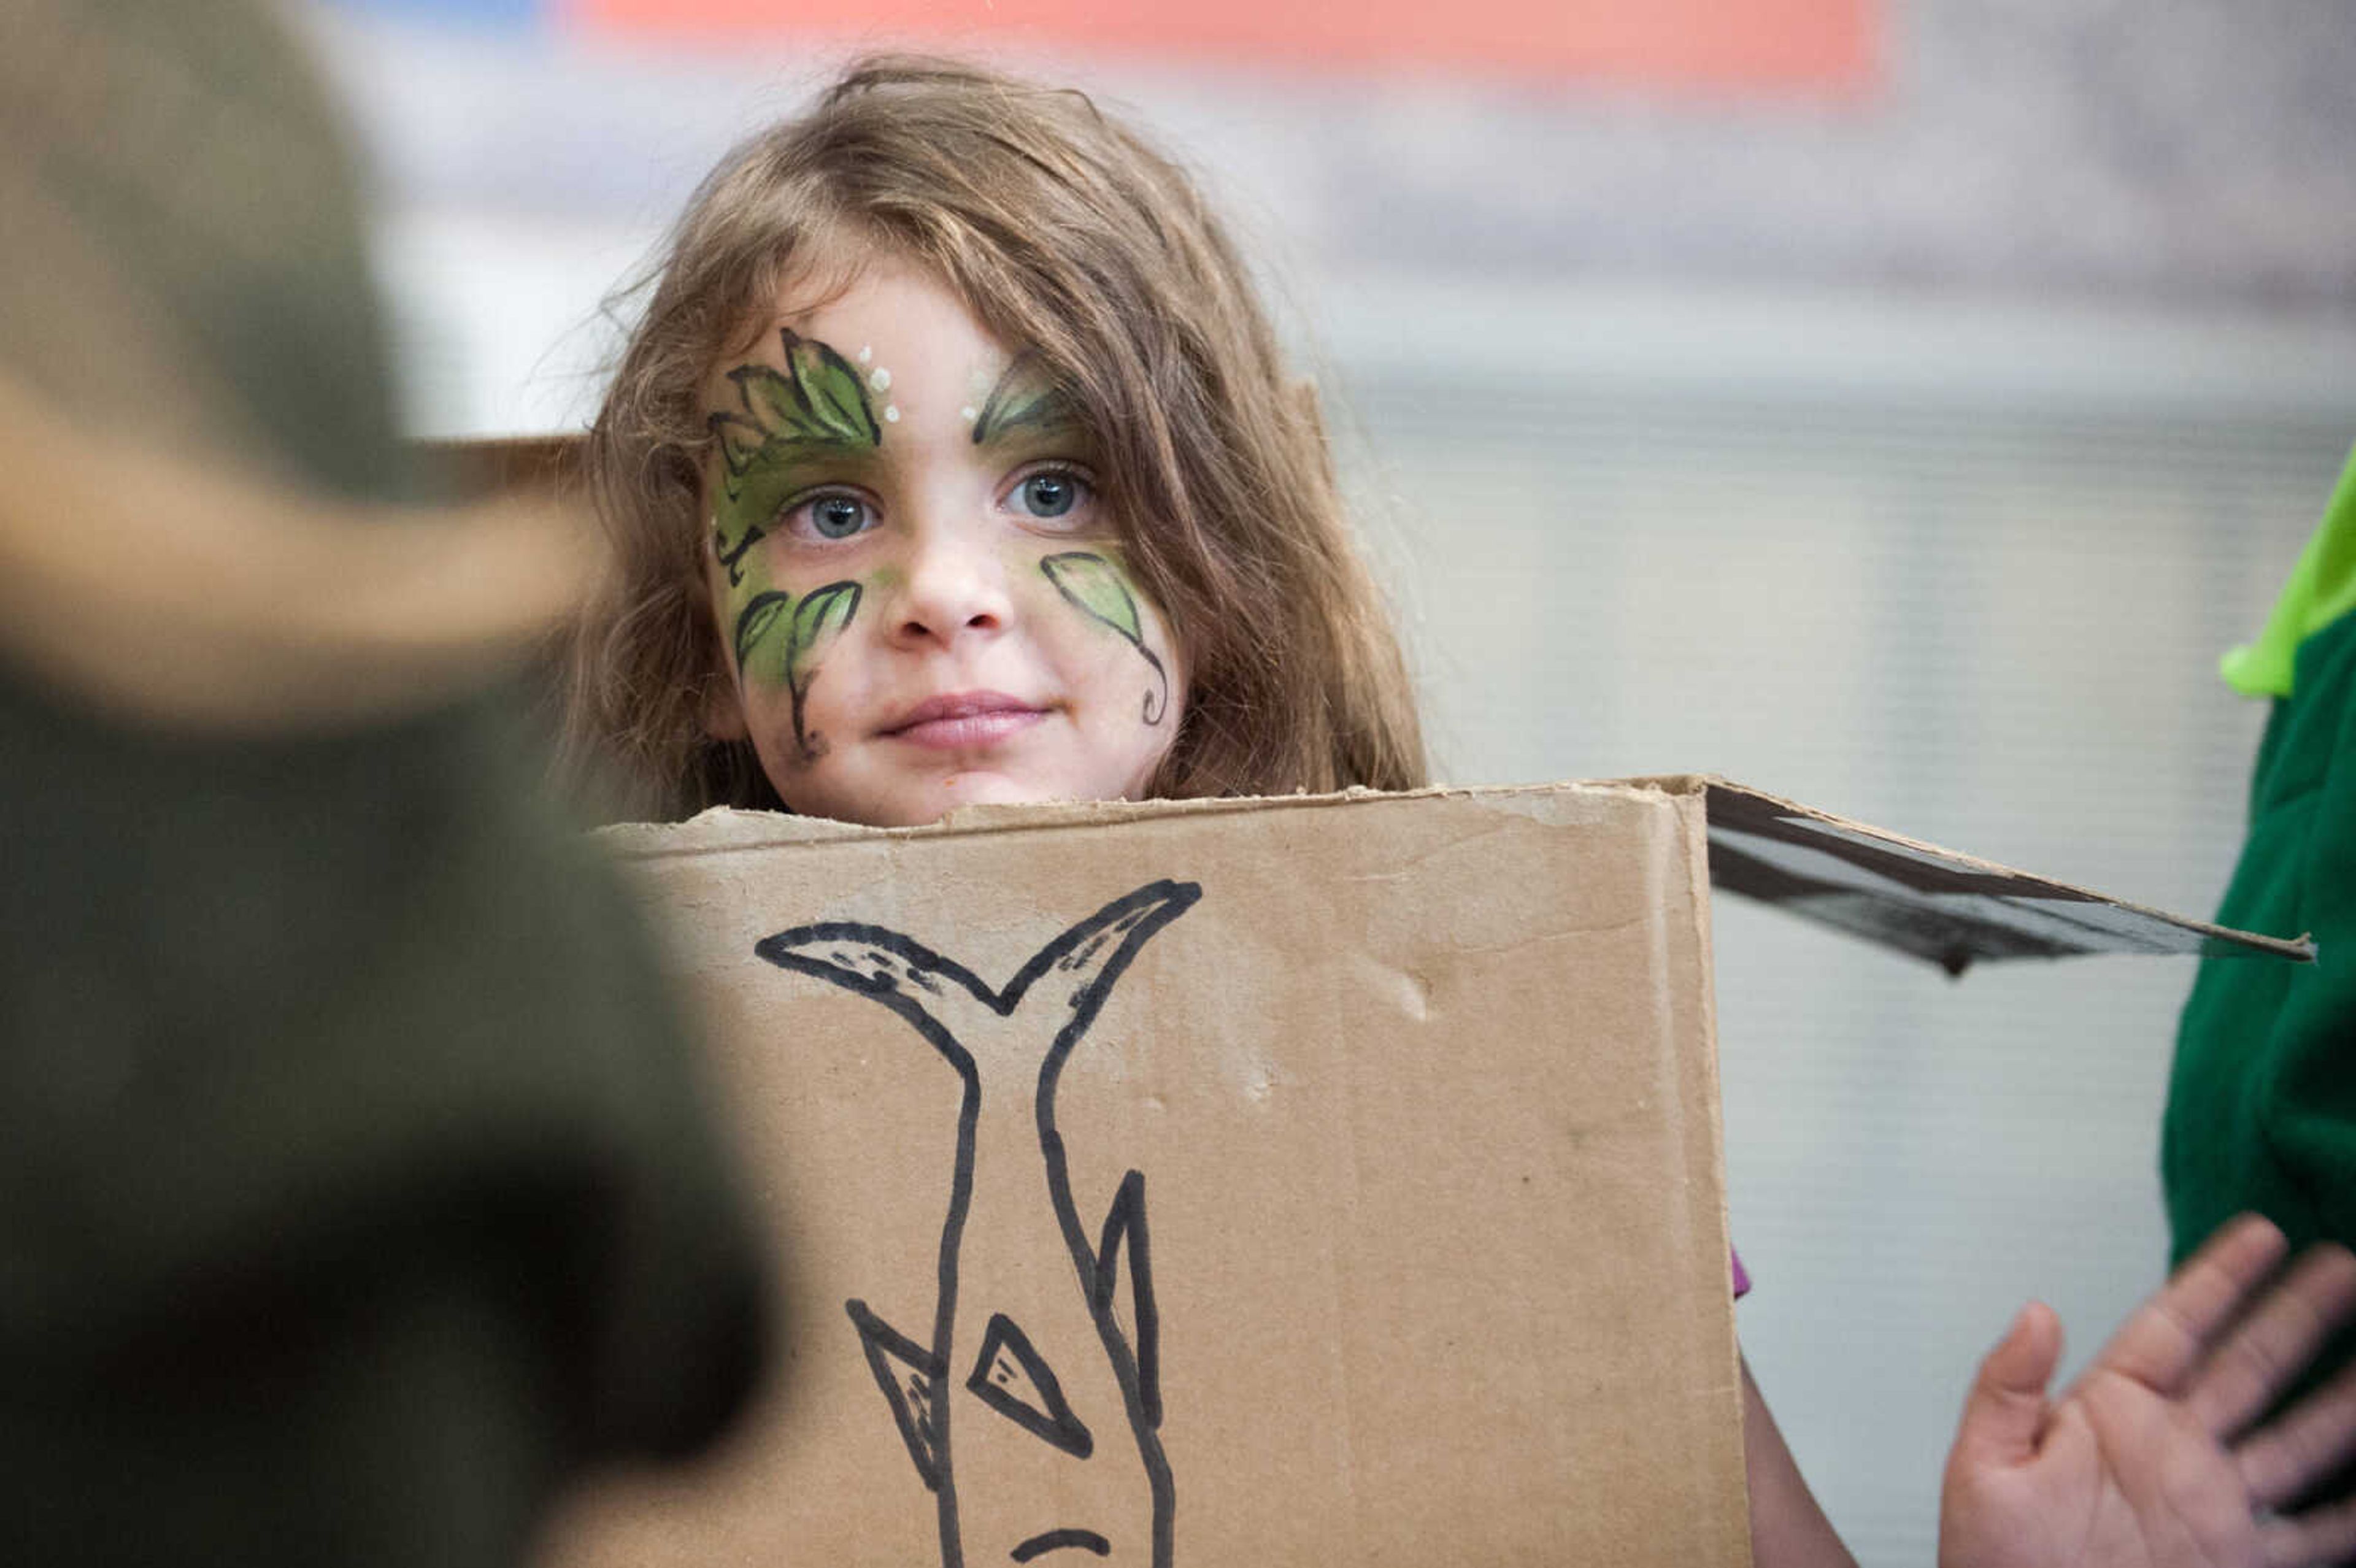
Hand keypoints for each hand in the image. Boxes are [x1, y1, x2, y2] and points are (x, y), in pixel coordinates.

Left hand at [1940, 1214, 2355, 1567]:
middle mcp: (2173, 1449)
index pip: (2174, 1327)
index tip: (2262, 1233)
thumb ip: (2007, 1387)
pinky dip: (2349, 1513)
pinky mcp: (2239, 1560)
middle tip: (2344, 1267)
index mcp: (2111, 1413)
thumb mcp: (1983, 1467)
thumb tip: (2036, 1311)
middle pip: (2251, 1366)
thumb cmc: (1994, 1562)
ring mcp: (2213, 1504)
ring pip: (2297, 1439)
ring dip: (2342, 1401)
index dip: (2217, 1278)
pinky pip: (2312, 1534)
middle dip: (2298, 1316)